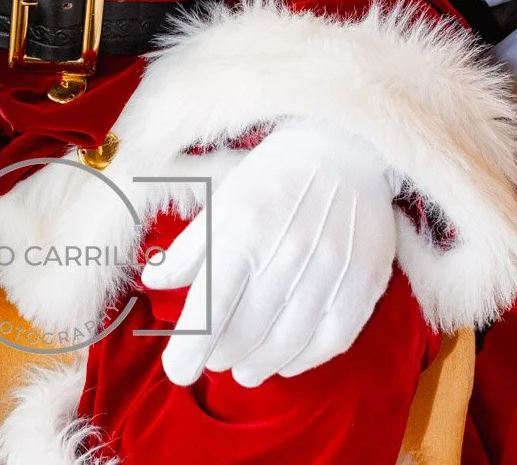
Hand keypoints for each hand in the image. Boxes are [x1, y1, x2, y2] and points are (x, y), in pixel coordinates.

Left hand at [142, 119, 396, 387]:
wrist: (344, 146)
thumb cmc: (274, 174)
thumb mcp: (224, 199)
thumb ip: (191, 246)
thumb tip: (154, 281)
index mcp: (243, 227)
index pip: (211, 306)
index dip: (191, 348)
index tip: (177, 370)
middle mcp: (286, 251)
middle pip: (245, 333)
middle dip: (222, 355)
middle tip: (215, 358)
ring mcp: (329, 270)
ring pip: (285, 344)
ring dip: (257, 365)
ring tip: (244, 368)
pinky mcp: (363, 282)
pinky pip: (329, 342)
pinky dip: (301, 360)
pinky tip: (284, 361)